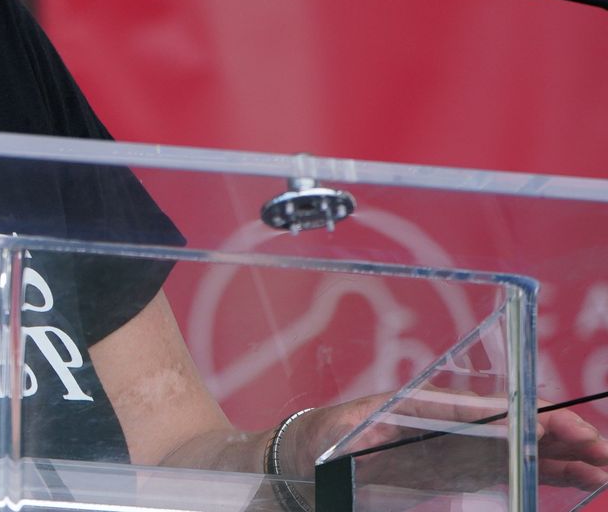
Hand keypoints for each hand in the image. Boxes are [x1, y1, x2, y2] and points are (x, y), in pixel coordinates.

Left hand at [287, 390, 607, 494]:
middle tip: (599, 450)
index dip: (522, 418)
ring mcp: (460, 447)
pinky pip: (512, 469)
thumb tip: (376, 430)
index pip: (483, 410)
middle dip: (558, 435)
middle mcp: (450, 424)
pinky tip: (579, 479)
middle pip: (514, 426)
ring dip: (563, 457)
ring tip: (601, 467)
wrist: (308, 462)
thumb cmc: (322, 440)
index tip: (557, 426)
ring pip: (523, 449)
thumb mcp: (337, 434)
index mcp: (425, 407)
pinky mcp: (463, 469)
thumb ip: (359, 433)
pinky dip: (546, 473)